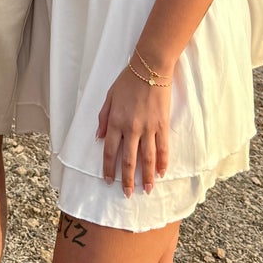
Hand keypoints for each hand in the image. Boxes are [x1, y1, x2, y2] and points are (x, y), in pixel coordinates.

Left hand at [96, 66, 170, 196]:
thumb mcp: (109, 97)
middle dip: (127, 180)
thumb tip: (99, 138)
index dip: (109, 168)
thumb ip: (103, 118)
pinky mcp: (162, 125)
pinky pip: (163, 148)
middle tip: (127, 194)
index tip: (108, 181)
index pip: (110, 151)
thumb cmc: (128, 80)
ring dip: (147, 177)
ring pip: (147, 158)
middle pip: (128, 160)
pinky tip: (162, 173)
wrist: (150, 68)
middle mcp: (131, 128)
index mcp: (116, 122)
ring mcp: (148, 128)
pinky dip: (162, 162)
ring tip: (147, 190)